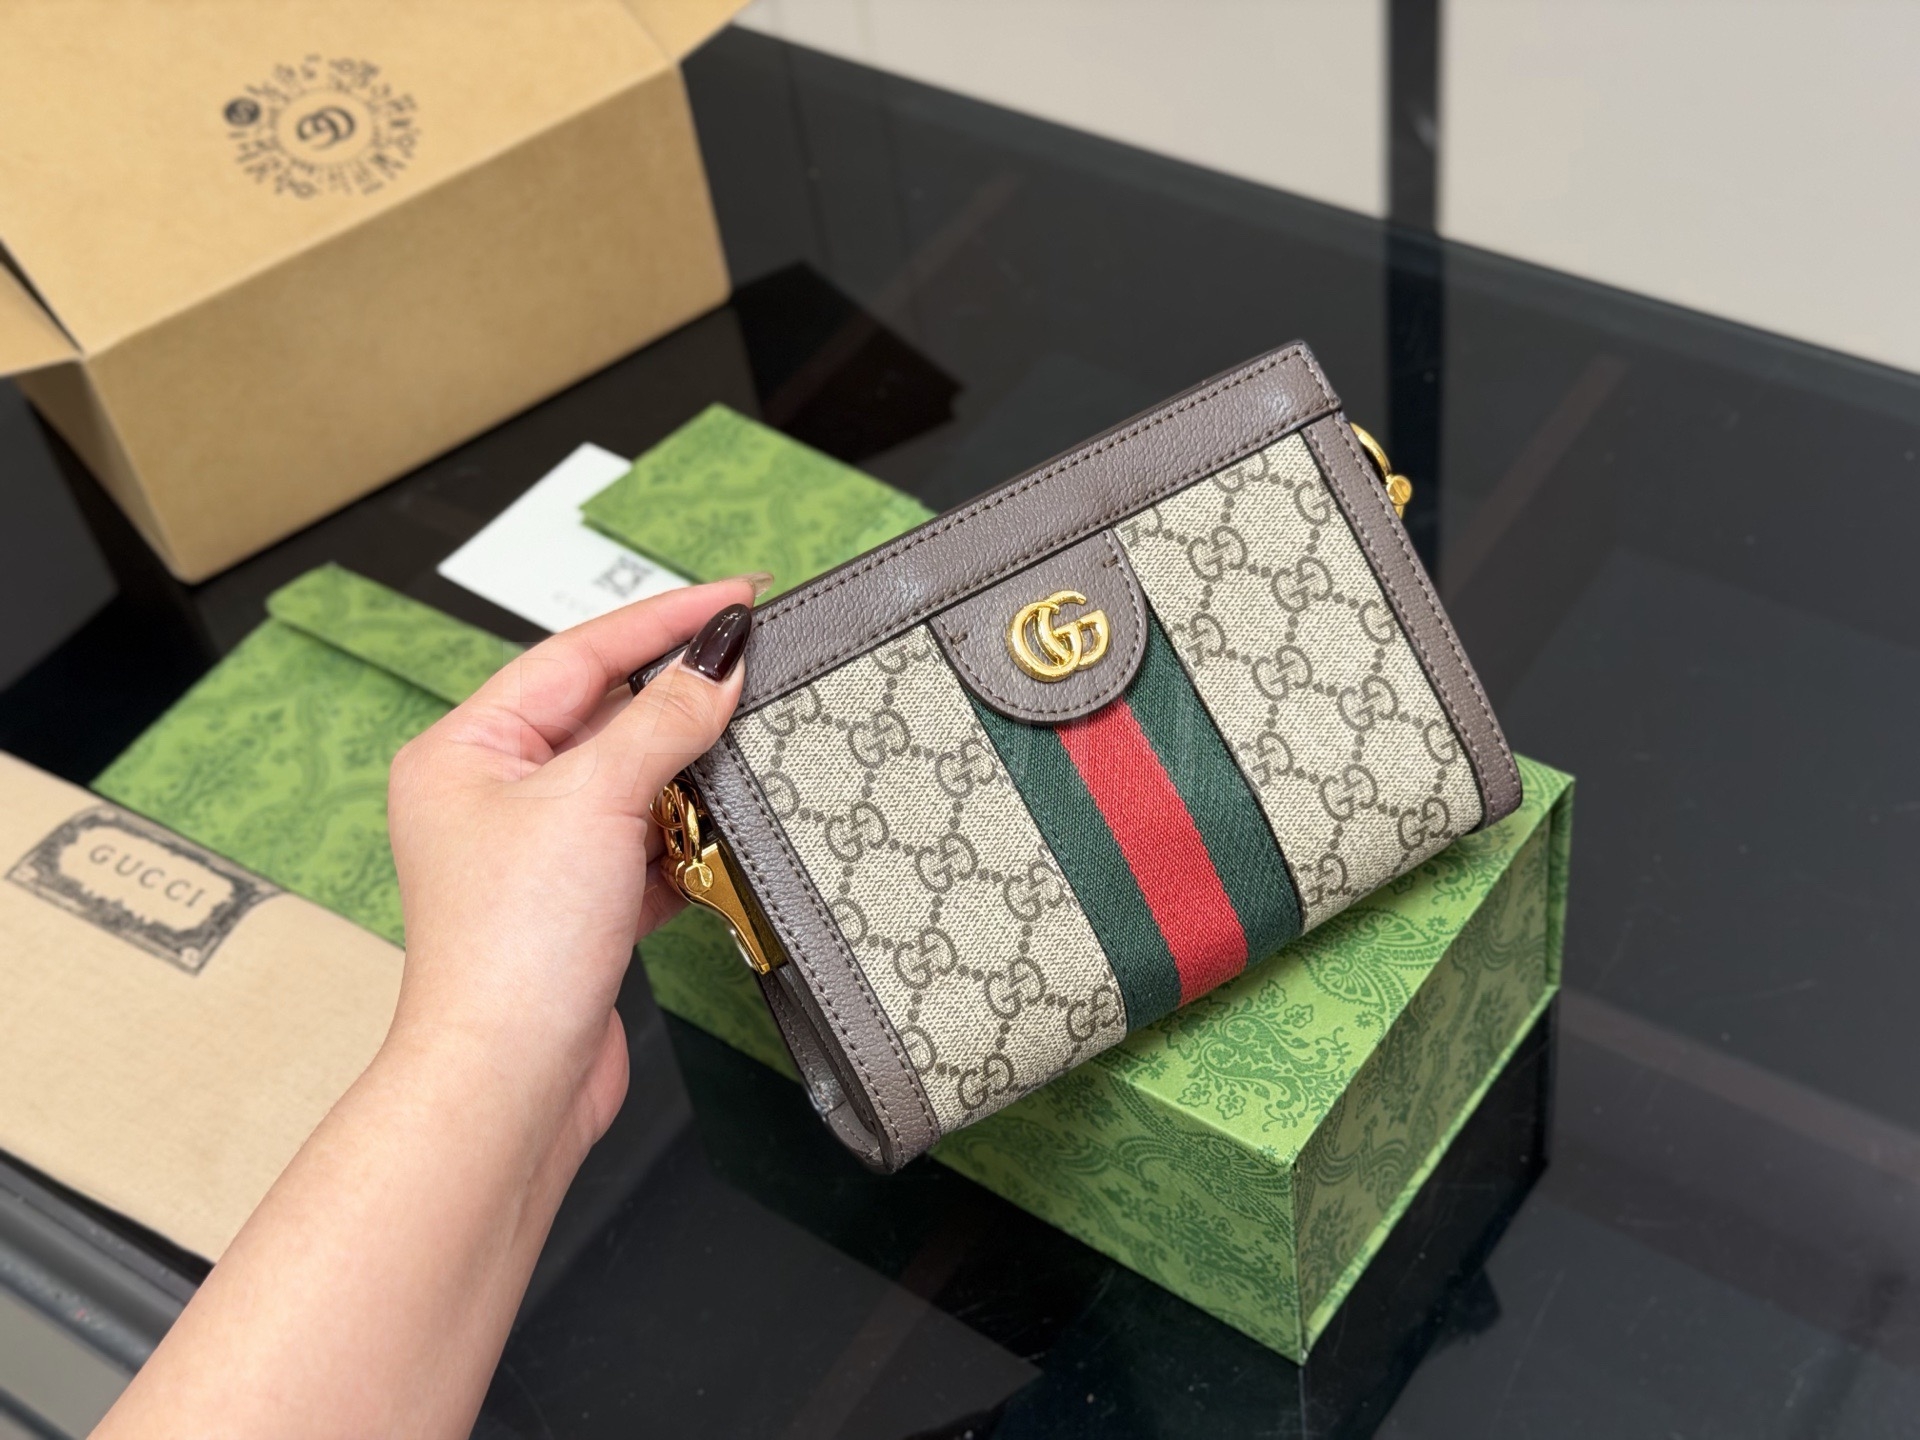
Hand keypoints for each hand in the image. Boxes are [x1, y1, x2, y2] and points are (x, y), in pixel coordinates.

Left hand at [384, 578, 758, 1161]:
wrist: (512, 1082)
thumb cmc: (512, 948)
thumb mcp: (594, 800)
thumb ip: (662, 721)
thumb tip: (716, 666)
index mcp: (466, 750)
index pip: (579, 654)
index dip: (664, 620)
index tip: (737, 596)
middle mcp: (493, 795)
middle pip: (606, 713)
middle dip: (680, 699)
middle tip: (755, 661)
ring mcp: (537, 854)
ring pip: (633, 783)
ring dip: (688, 776)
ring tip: (749, 746)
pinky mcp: (579, 906)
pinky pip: (647, 846)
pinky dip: (687, 841)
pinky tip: (723, 836)